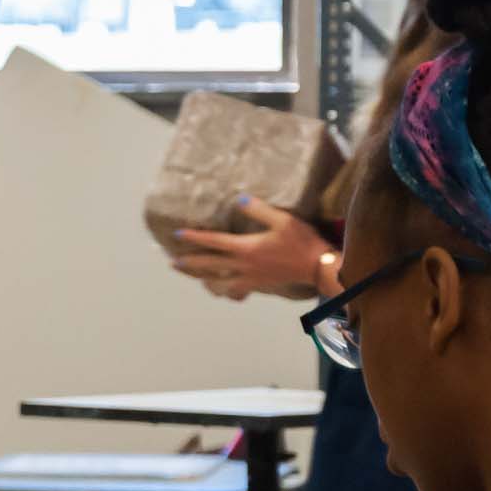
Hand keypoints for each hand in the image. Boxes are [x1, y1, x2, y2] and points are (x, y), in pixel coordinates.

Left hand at [172, 197, 328, 301]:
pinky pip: (236, 290)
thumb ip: (259, 210)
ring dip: (203, 279)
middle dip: (190, 264)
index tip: (177, 234)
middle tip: (173, 263)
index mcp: (246, 248)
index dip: (194, 238)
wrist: (317, 267)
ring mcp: (250, 278)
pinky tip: (221, 290)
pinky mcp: (258, 285)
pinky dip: (225, 290)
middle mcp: (243, 265)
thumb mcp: (282, 220)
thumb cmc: (301, 242)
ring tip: (193, 277)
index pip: (213, 242)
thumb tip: (239, 199)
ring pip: (219, 282)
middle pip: (209, 266)